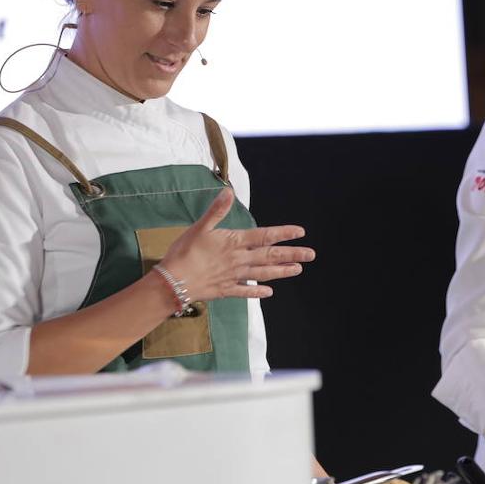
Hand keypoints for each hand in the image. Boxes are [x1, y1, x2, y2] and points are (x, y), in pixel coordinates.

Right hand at [158, 187, 315, 302]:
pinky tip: (269, 292)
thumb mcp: (200, 227)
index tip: (301, 232)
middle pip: (270, 256)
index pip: (264, 236)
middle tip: (311, 254)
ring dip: (281, 271)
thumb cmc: (184, 252)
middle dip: (292, 254)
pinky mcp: (225, 290)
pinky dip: (258, 291)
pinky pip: (245, 291)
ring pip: (263, 273)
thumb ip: (217, 210)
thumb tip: (228, 191)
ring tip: (297, 270)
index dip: (283, 233)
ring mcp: (234, 276)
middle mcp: (239, 260)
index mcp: (234, 242)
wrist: (173, 282)